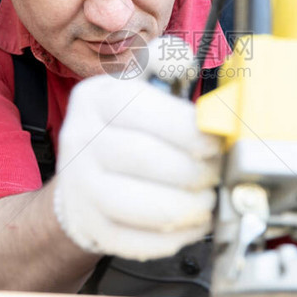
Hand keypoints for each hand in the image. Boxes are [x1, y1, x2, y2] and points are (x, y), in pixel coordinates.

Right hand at [52, 74, 220, 260]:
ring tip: (209, 200)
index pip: (143, 109)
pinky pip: (140, 240)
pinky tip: (192, 224)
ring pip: (146, 205)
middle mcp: (81, 139)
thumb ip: (160, 62)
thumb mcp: (133, 85)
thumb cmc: (121, 131)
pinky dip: (176, 237)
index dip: (189, 128)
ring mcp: (81, 187)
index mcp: (95, 98)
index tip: (215, 140)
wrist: (79, 184)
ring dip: (191, 207)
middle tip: (217, 173)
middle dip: (197, 170)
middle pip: (148, 158)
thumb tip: (182, 56)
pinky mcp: (91, 227)